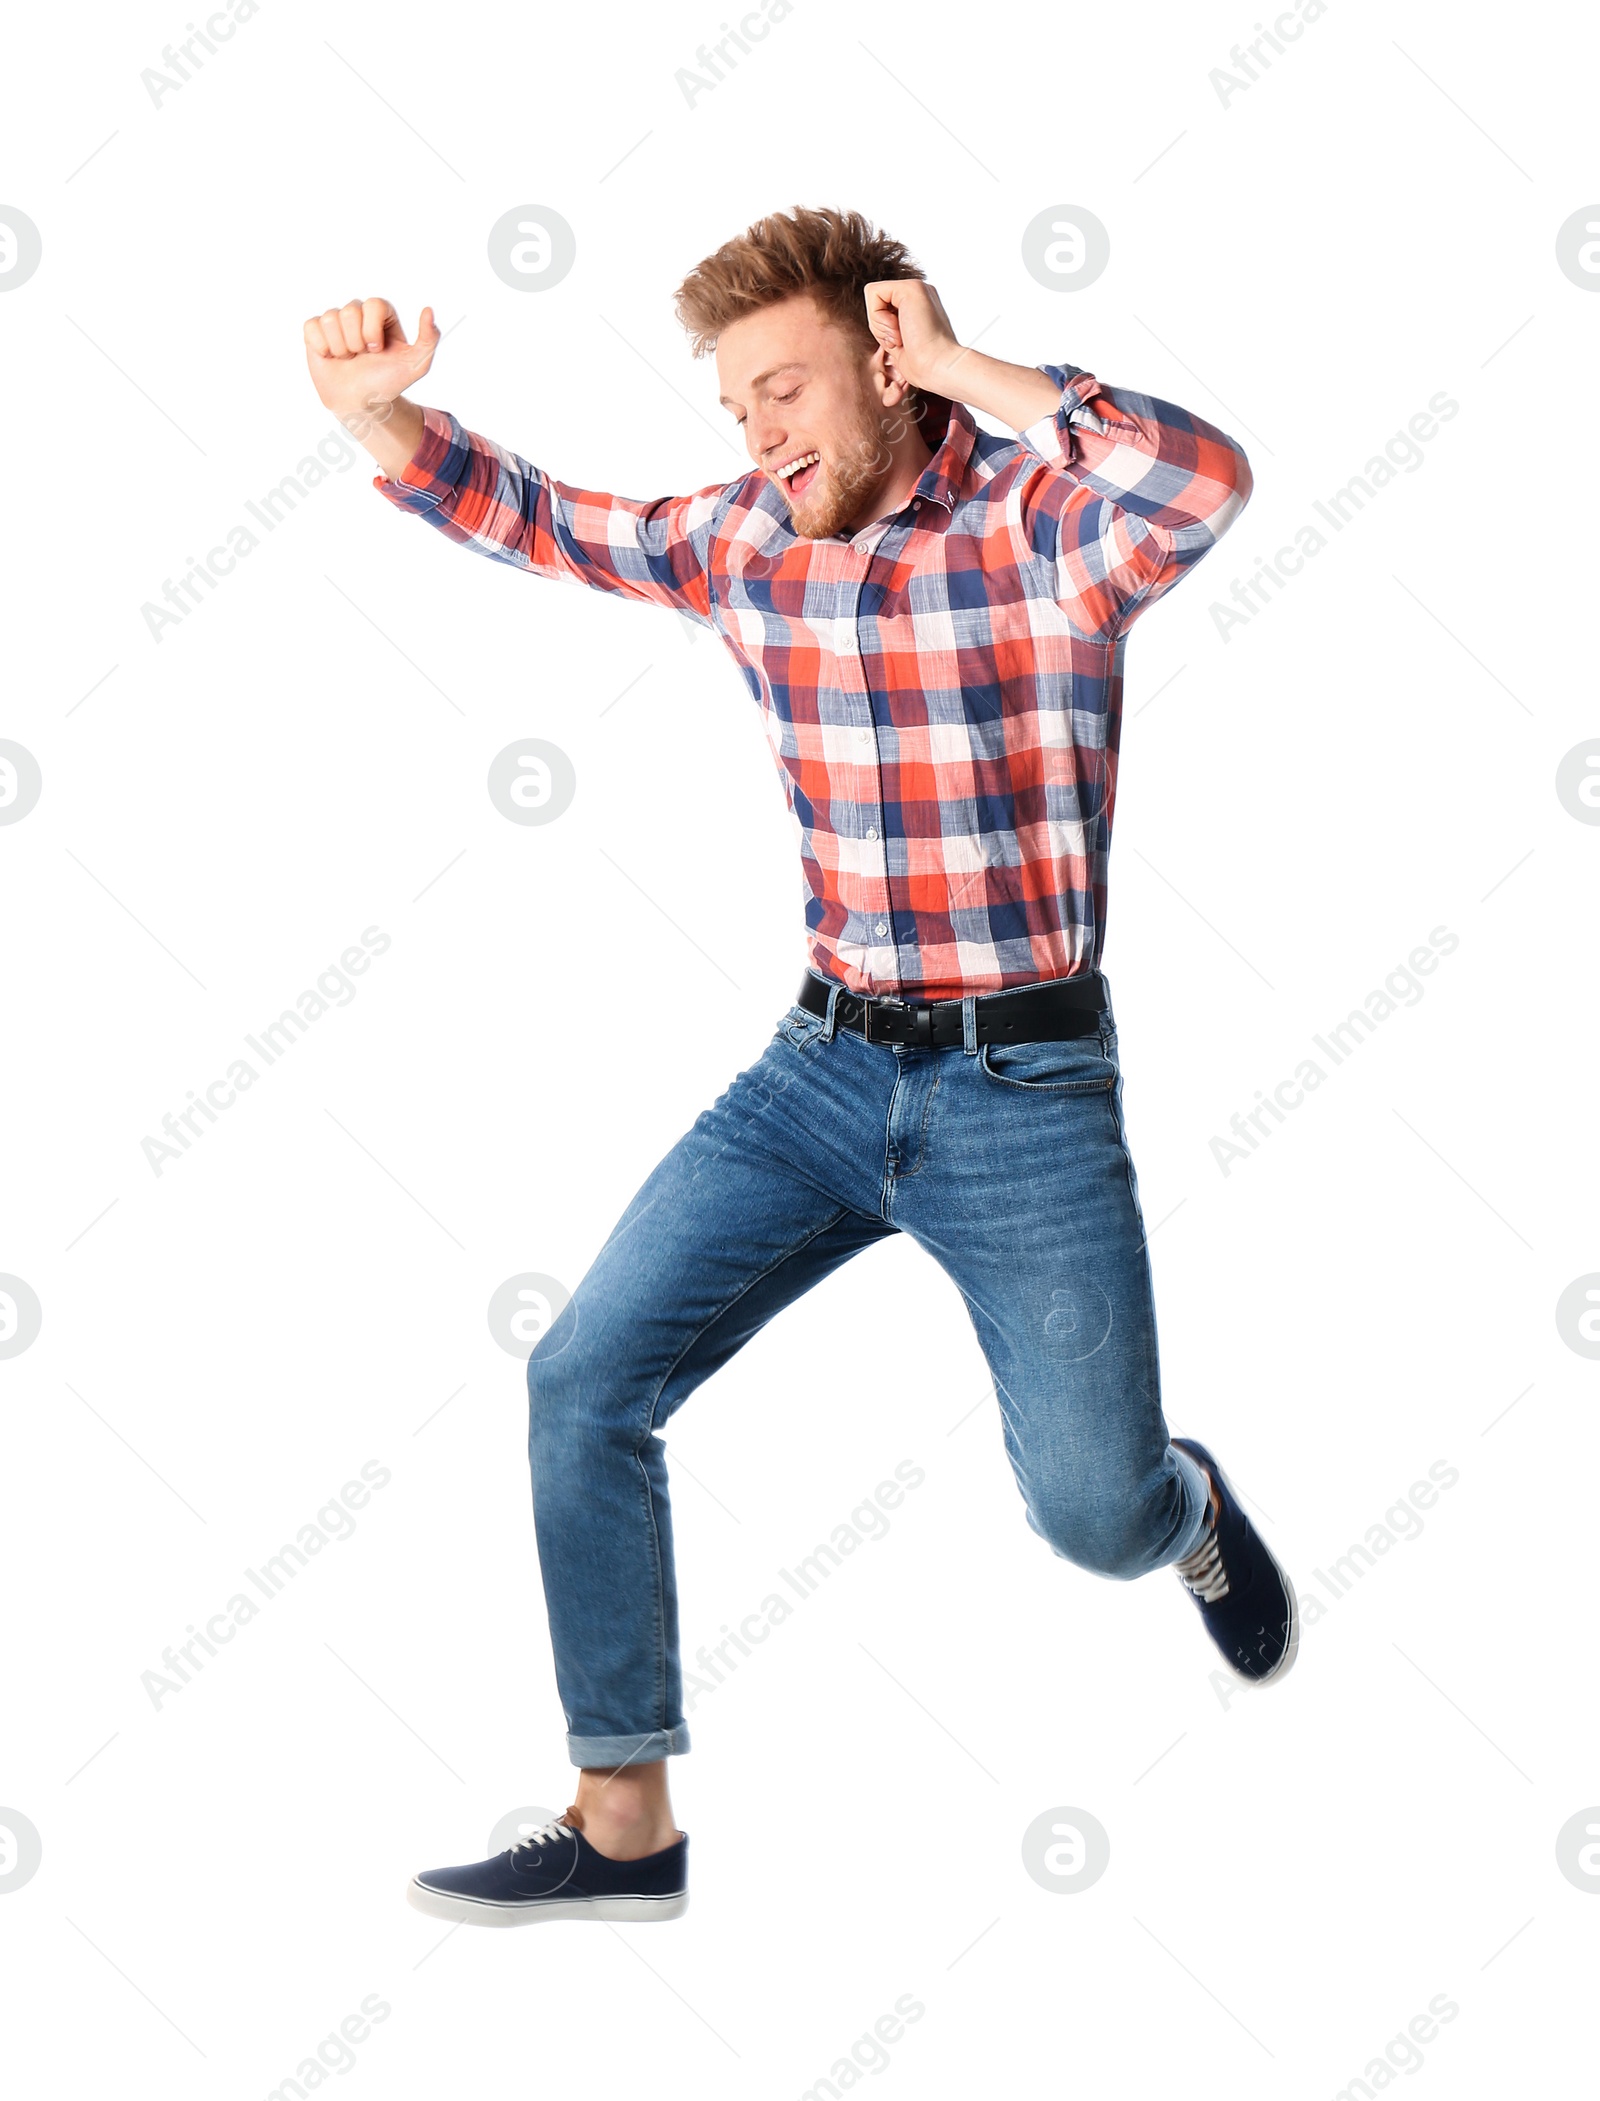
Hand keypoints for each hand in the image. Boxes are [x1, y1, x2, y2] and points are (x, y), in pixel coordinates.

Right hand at [303, 298, 439, 426]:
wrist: (361, 403)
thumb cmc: (387, 383)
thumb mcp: (416, 365)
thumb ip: (428, 339)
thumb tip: (428, 310)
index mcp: (381, 314)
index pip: (374, 304)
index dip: (373, 330)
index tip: (376, 349)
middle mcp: (358, 313)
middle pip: (349, 311)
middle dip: (356, 342)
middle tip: (361, 356)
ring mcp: (335, 321)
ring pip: (329, 319)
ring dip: (340, 347)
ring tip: (348, 358)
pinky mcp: (315, 331)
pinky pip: (312, 327)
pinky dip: (322, 347)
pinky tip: (331, 357)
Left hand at [862, 279, 961, 393]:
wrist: (937, 368)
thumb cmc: (922, 365)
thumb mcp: (898, 344)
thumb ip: (888, 329)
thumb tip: (876, 325)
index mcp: (918, 306)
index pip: (883, 307)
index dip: (883, 330)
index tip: (902, 343)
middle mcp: (918, 294)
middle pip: (877, 302)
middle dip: (881, 328)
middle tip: (902, 340)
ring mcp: (915, 288)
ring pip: (874, 297)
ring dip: (881, 326)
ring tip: (902, 337)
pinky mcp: (909, 287)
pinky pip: (873, 292)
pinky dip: (877, 316)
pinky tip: (897, 328)